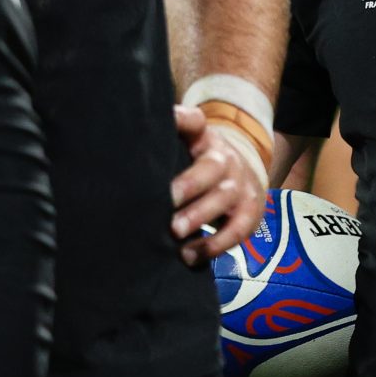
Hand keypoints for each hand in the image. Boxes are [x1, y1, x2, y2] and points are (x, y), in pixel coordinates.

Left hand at [172, 104, 266, 266]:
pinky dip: (214, 245)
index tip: (168, 122)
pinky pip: (237, 230)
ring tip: (174, 233)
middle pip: (210, 169)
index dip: (182, 120)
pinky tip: (189, 256)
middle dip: (189, 186)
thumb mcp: (187, 147)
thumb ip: (166, 143)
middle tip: (166, 200)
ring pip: (224, 198)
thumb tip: (124, 139)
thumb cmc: (200, 163)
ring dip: (199, 217)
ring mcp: (240, 186)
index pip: (195, 122)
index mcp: (204, 139)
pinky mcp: (251, 212)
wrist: (245, 172)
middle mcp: (224, 159)